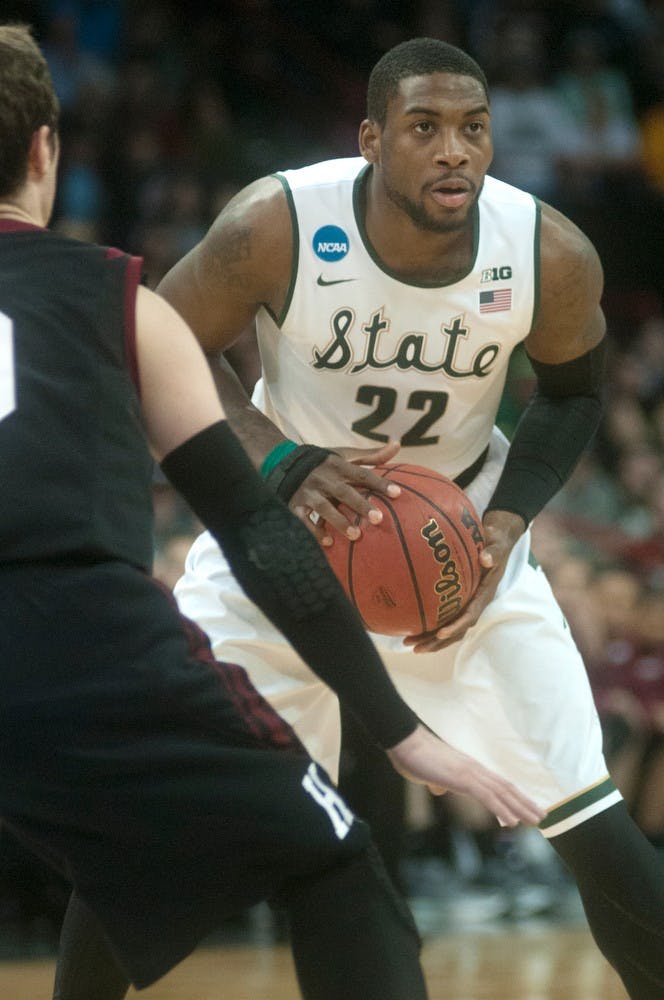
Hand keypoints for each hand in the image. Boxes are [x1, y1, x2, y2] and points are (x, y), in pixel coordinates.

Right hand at [290, 440, 401, 543]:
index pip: (362, 474)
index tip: (397, 493)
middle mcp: (323, 478)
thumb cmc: (324, 462)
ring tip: (356, 535)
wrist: (284, 462)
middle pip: (344, 492)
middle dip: (361, 506)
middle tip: (379, 519)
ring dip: (339, 521)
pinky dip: (315, 531)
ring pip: (324, 508)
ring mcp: (308, 492)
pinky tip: (328, 542)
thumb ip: (371, 455)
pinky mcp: (295, 504)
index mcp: (337, 465)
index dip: (379, 482)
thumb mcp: (345, 455)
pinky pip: (304, 520)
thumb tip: (398, 444)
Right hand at [386, 724, 544, 827]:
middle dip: (525, 803)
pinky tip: (512, 821)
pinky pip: (487, 797)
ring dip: (520, 808)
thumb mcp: (429, 773)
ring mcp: (470, 773)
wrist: (406, 742)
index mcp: (469, 768)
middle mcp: (475, 769)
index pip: (497, 784)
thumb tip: (439, 788)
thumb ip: (438, 781)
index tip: (526, 807)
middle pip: (506, 788)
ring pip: (502, 793)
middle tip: (542, 817)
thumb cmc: (415, 756)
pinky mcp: (463, 779)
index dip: (513, 796)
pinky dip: (501, 809)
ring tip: (536, 821)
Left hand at [404, 509, 526, 652]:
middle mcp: (477, 602)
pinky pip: (446, 617)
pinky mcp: (461, 599)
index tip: (441, 632)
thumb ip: (494, 551)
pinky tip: (412, 627)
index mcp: (485, 592)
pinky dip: (431, 626)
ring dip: (432, 639)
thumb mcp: (497, 544)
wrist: (497, 541)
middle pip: (457, 629)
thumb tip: (486, 558)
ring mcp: (469, 602)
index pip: (471, 614)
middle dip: (438, 641)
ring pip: (451, 627)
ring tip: (409, 644)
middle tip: (416, 647)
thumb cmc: (495, 542)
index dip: (457, 625)